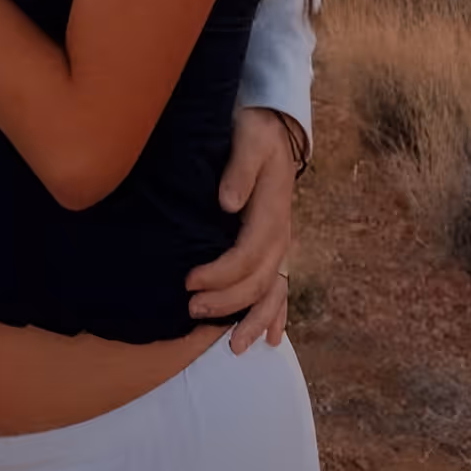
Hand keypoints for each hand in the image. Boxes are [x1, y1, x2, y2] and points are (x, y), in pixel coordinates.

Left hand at [184, 105, 296, 350]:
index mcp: (271, 212)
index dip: (219, 275)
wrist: (274, 124)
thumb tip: (228, 202)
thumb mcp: (249, 137)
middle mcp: (280, 233)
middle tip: (192, 310)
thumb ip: (240, 169)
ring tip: (234, 345)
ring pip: (273, 291)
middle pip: (258, 281)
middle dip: (228, 302)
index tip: (189, 281)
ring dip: (254, 319)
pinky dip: (276, 313)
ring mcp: (281, 242)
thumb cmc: (255, 130)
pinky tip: (270, 336)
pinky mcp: (275, 244)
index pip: (246, 255)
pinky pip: (280, 286)